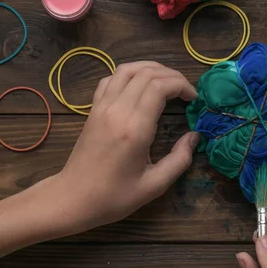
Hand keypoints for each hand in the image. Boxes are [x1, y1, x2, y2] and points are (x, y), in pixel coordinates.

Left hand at [56, 61, 199, 232]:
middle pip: (147, 73)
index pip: (160, 87)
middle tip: (186, 91)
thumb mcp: (154, 186)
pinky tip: (139, 87)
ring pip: (127, 70)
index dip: (182, 86)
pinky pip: (111, 79)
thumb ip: (180, 160)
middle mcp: (117, 110)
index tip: (194, 99)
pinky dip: (129, 75)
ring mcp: (102, 107)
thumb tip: (194, 136)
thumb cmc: (114, 196)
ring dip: (151, 69)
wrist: (72, 199)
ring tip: (167, 81)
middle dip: (172, 76)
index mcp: (134, 128)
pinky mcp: (93, 109)